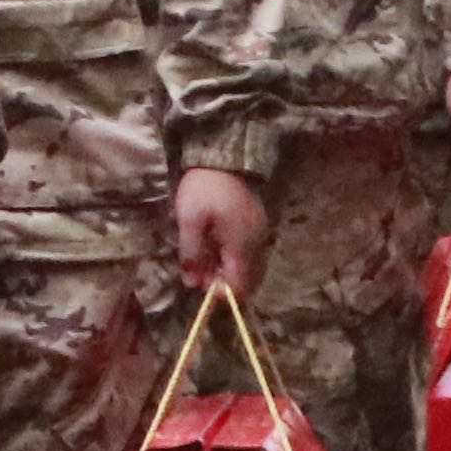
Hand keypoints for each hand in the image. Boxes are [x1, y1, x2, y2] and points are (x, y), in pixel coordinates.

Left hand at [171, 169, 267, 305]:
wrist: (223, 157)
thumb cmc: (204, 189)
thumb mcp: (190, 221)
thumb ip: (191, 254)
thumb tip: (191, 283)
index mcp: (242, 245)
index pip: (240, 284)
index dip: (221, 292)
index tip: (200, 285)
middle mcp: (257, 243)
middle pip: (249, 279)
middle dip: (225, 283)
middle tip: (200, 275)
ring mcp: (260, 233)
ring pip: (251, 266)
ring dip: (230, 271)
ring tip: (205, 262)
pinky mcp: (258, 224)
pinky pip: (251, 252)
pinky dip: (235, 258)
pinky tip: (216, 249)